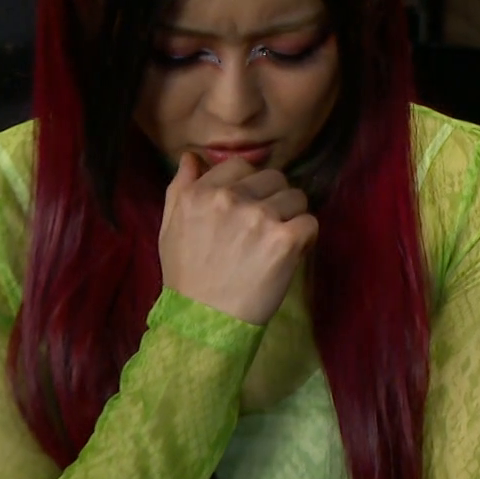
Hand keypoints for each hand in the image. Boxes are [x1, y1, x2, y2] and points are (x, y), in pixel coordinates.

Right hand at [159, 153, 317, 325]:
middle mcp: (230, 199)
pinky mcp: (285, 239)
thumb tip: (192, 157)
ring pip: (297, 197)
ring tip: (275, 243)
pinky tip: (288, 255)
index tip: (246, 208)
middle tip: (264, 229)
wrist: (205, 321)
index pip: (240, 165)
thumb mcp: (170, 228)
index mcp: (201, 193)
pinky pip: (310, 222)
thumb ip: (181, 188)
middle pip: (274, 178)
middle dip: (274, 199)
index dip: (248, 186)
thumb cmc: (187, 278)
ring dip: (292, 217)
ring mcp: (260, 217)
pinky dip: (305, 239)